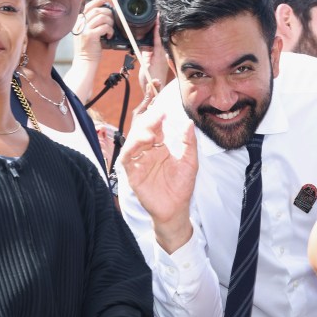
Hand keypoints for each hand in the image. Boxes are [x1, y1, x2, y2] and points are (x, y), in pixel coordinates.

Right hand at [73, 0, 114, 62]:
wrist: (84, 61)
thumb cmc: (88, 48)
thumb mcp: (86, 32)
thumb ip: (91, 23)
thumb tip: (105, 12)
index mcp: (78, 22)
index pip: (88, 6)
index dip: (98, 0)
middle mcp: (80, 24)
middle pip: (97, 10)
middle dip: (108, 13)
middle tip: (112, 20)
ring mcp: (84, 29)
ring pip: (102, 17)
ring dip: (110, 22)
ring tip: (110, 29)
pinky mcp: (91, 36)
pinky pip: (105, 27)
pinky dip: (110, 30)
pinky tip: (109, 35)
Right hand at [119, 104, 197, 252]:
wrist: (176, 210)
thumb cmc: (182, 186)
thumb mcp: (190, 161)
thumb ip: (189, 142)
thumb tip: (189, 122)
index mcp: (160, 146)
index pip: (155, 125)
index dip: (157, 114)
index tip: (163, 106)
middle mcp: (147, 151)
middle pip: (142, 129)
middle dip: (148, 119)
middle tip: (158, 114)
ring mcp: (139, 161)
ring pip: (132, 140)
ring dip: (140, 132)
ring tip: (152, 131)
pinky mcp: (133, 173)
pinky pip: (126, 158)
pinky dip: (131, 148)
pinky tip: (143, 143)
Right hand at [137, 14, 167, 95]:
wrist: (154, 90)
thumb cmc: (150, 80)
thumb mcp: (145, 66)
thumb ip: (144, 56)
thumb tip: (143, 46)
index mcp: (159, 54)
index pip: (158, 36)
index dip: (158, 26)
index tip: (158, 16)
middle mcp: (162, 53)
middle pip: (160, 36)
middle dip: (158, 25)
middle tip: (157, 14)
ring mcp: (161, 56)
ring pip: (159, 40)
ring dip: (157, 32)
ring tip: (155, 21)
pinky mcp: (159, 58)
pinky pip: (157, 45)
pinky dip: (155, 39)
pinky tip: (152, 35)